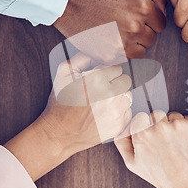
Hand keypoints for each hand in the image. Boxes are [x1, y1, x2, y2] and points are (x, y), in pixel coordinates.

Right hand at [5, 53, 132, 180]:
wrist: (58, 134)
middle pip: (126, 81)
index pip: (117, 68)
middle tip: (102, 90)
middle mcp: (111, 95)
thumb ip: (82, 58)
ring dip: (119, 97)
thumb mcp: (64, 73)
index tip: (99, 79)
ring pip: (128, 96)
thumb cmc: (60, 103)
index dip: (107, 73)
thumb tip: (96, 52)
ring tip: (103, 103)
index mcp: (98, 80)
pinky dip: (119, 112)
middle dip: (115, 83)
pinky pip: (128, 112)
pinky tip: (105, 114)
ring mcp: (117, 112)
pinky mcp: (119, 126)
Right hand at [54, 0, 167, 60]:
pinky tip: (112, 38)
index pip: (161, 23)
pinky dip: (123, 51)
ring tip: (118, 30)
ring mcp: (123, 42)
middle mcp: (135, 26)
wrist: (69, 2)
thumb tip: (168, 3)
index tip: (138, 15)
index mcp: (142, 7)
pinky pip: (128, 58)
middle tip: (125, 22)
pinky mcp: (112, 55)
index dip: (151, 20)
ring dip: (135, 42)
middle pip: (153, 37)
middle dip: (144, 31)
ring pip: (143, 50)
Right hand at [115, 111, 187, 187]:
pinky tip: (185, 143)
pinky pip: (187, 120)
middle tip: (163, 142)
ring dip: (173, 126)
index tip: (150, 136)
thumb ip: (122, 143)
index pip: (140, 117)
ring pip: (172, 116)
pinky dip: (187, 129)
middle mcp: (159, 126)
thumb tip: (121, 128)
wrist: (187, 183)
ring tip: (175, 145)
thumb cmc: (160, 176)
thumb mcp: (133, 164)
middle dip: (159, 125)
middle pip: (156, 114)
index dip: (144, 127)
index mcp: (142, 133)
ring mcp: (177, 125)